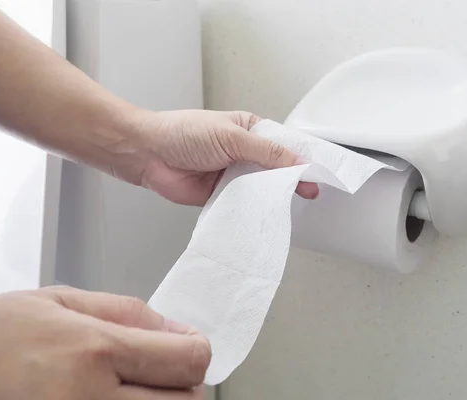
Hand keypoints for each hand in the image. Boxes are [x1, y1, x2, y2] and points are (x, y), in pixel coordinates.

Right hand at [0, 286, 210, 399]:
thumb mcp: (64, 300)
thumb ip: (130, 313)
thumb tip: (178, 331)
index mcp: (92, 351)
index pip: (186, 360)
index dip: (197, 349)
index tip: (187, 344)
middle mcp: (90, 399)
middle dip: (185, 383)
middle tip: (164, 368)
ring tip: (140, 386)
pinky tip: (122, 399)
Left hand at [119, 109, 319, 205]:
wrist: (148, 154)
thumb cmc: (182, 133)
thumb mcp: (231, 136)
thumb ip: (266, 152)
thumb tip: (297, 161)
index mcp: (250, 130)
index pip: (283, 144)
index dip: (302, 157)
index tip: (319, 170)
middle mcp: (244, 153)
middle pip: (276, 169)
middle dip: (292, 179)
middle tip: (311, 191)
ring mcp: (233, 175)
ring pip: (262, 188)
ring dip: (273, 195)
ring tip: (292, 204)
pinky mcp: (222, 195)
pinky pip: (244, 204)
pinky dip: (254, 209)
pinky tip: (265, 213)